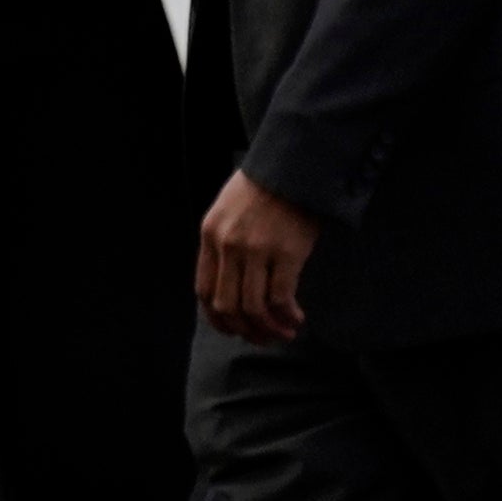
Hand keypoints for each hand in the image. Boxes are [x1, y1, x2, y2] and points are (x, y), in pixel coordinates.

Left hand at [197, 168, 321, 340]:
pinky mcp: (287, 252)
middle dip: (245, 330)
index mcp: (210, 235)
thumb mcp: (226, 209)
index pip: (204, 291)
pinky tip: (297, 319)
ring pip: (254, 308)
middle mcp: (229, 245)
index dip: (217, 319)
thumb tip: (229, 285)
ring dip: (269, 329)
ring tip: (284, 333)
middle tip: (262, 337)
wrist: (293, 162)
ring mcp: (257, 249)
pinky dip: (287, 316)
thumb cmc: (263, 186)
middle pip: (228, 306)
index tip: (233, 329)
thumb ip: (221, 244)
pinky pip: (281, 299)